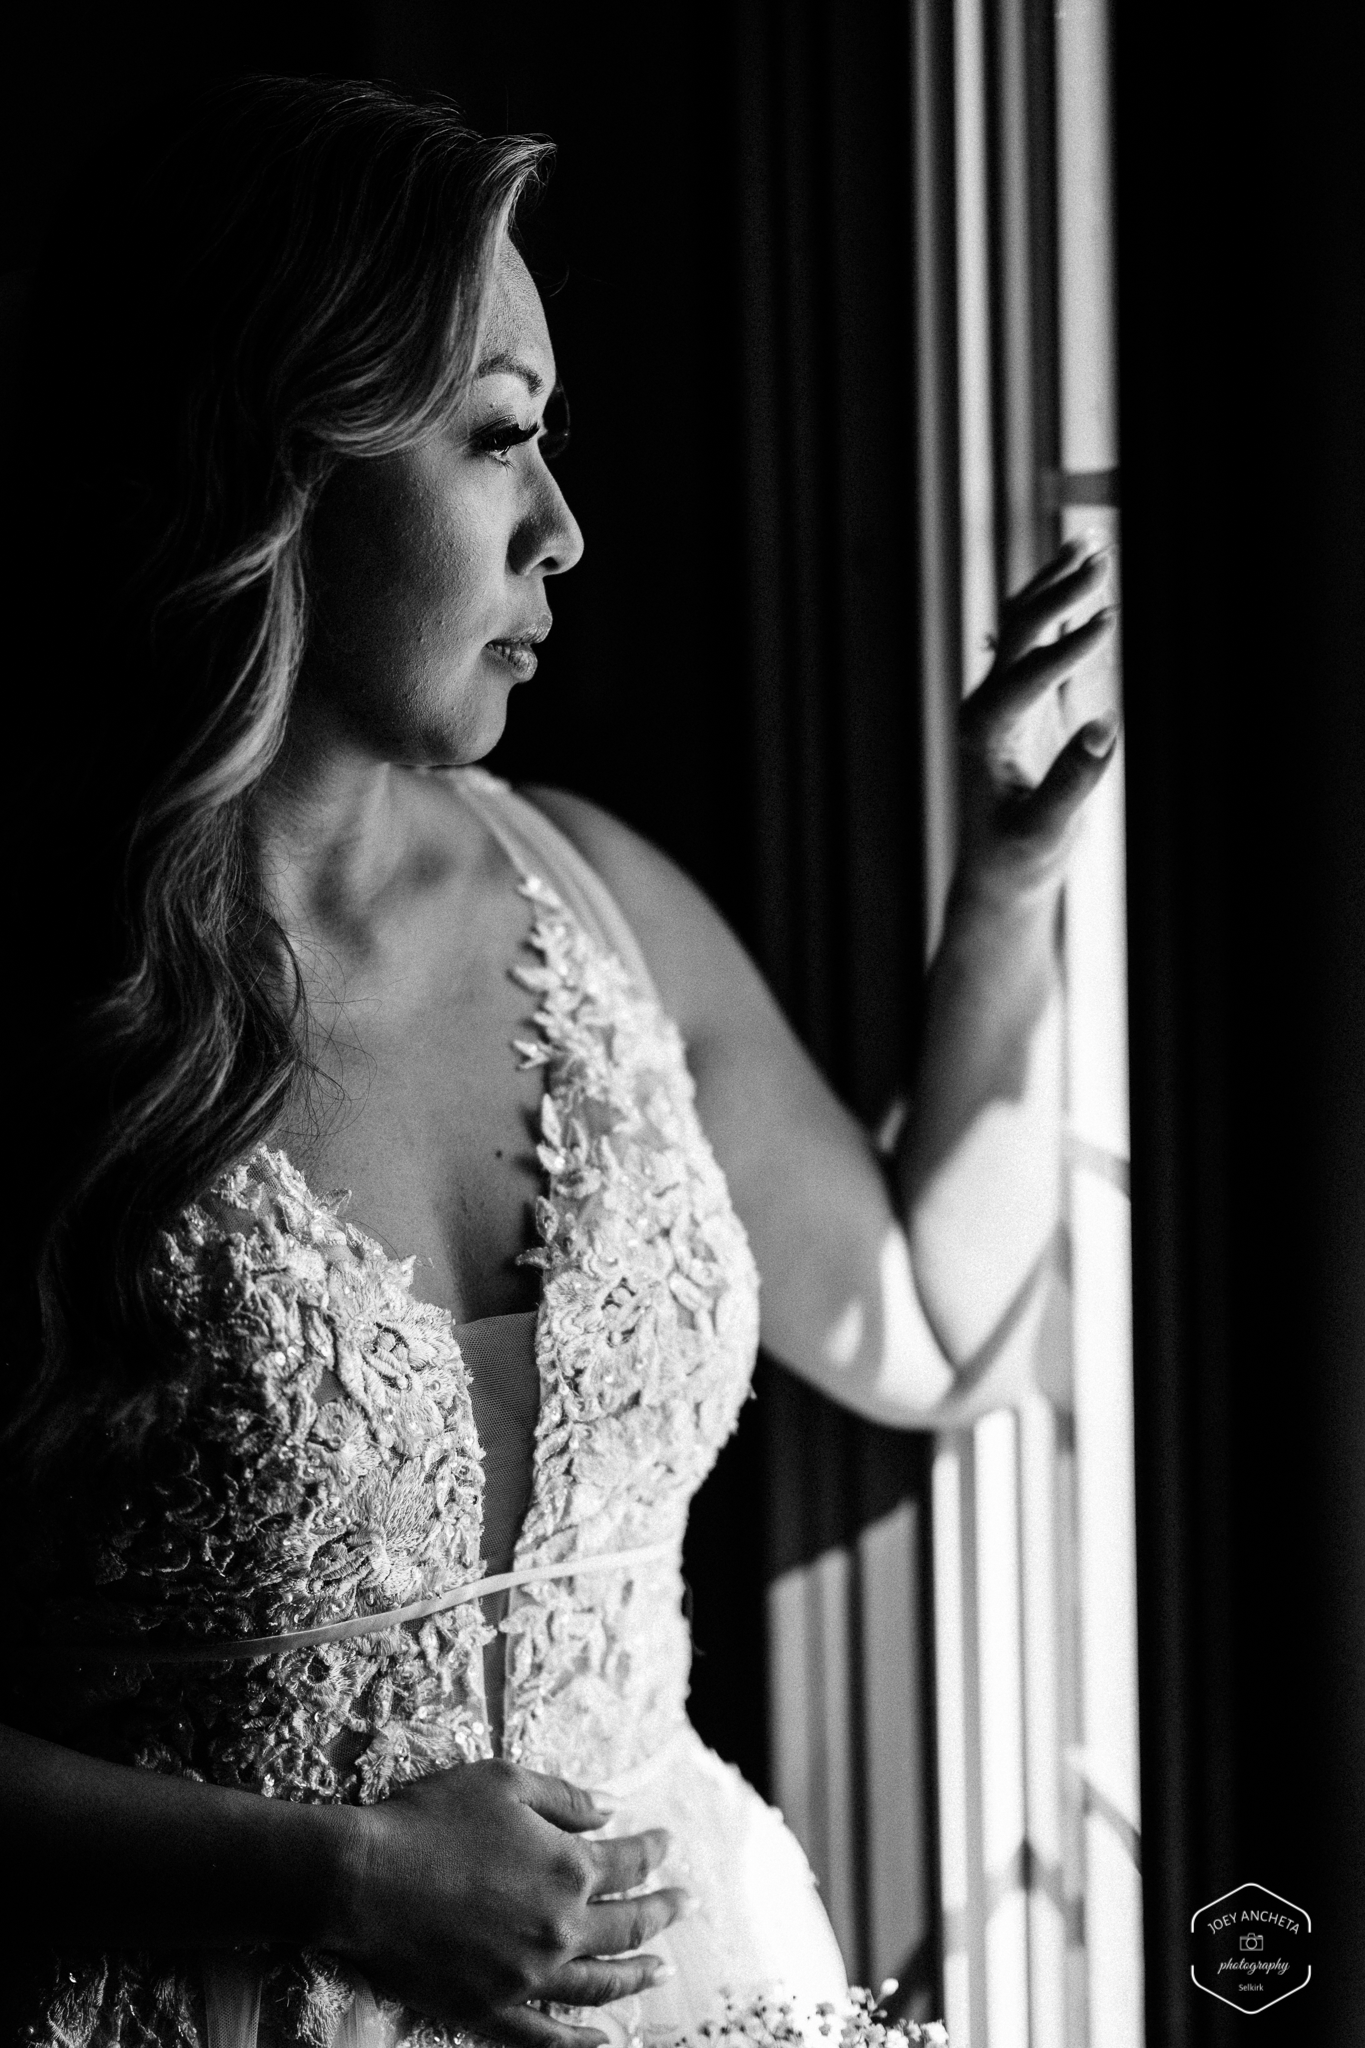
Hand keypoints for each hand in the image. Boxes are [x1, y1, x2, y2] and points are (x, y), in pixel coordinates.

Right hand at [329, 1758, 687, 2046]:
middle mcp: (561, 1929)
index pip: (630, 1863)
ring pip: (601, 1985)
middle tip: (685, 1904)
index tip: (668, 1842)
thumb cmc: (432, 1818)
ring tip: (662, 1970)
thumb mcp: (505, 1782)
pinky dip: (581, 2043)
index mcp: (569, 1868)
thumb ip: (566, 1798)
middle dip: (663, 1912)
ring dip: (637, 1976)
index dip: (654, 1851)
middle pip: (628, 1927)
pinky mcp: (492, 2011)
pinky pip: (548, 2039)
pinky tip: (603, 2040)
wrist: (364, 1879)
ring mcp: (529, 1978)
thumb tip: (613, 1811)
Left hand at [956, 537, 1117, 909]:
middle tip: (1105, 557)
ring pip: (1023, 625)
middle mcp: (987, 704)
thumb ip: (1073, 781)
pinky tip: (1087, 581)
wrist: (999, 872)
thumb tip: (1105, 726)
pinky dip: (1063, 608)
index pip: (1027, 675)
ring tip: (1092, 542)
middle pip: (1019, 630)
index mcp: (985, 731)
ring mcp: (1003, 699)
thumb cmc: (1019, 857)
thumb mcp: (1045, 829)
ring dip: (1056, 583)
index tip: (1112, 621)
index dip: (1069, 648)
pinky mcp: (1024, 704)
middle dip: (1060, 591)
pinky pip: (1039, 643)